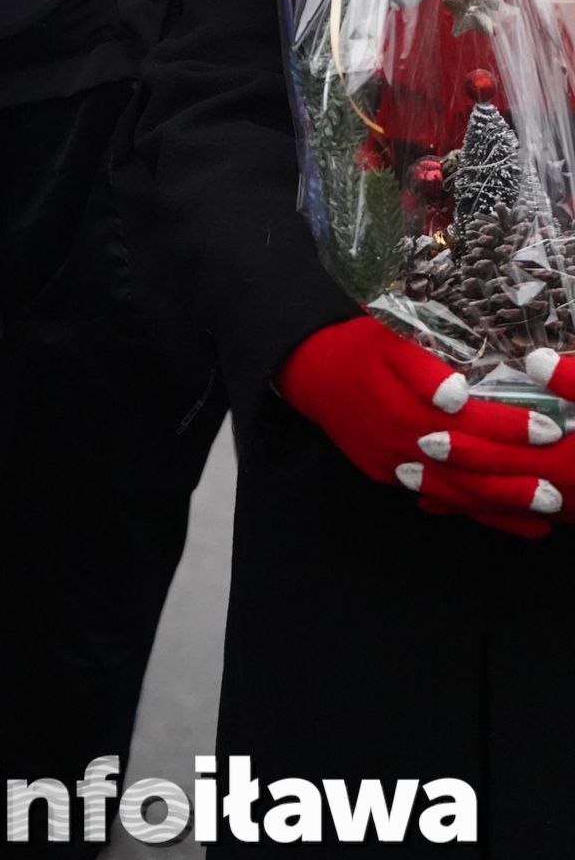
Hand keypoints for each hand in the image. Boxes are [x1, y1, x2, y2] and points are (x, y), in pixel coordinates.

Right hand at [280, 316, 565, 539]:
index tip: (549, 430)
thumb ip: (421, 368)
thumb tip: (456, 397)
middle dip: (514, 480)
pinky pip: (437, 499)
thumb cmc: (358, 347)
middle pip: (466, 469)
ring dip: (501, 506)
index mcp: (405, 407)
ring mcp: (395, 467)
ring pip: (455, 494)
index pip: (468, 423)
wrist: (310, 370)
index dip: (509, 429)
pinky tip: (508, 519)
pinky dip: (474, 511)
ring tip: (545, 514)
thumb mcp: (386, 340)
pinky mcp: (390, 478)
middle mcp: (402, 444)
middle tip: (559, 489)